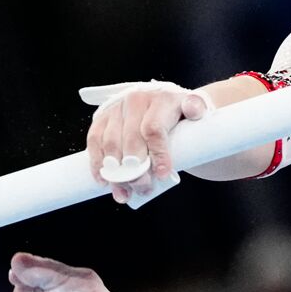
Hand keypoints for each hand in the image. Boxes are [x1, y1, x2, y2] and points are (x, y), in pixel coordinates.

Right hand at [80, 81, 212, 203]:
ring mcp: (117, 108)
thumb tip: (193, 111)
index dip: (157, 154)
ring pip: (110, 142)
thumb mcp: (195, 110)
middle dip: (135, 169)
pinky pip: (94, 140)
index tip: (162, 175)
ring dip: (115, 172)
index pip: (154, 129)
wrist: (165, 105)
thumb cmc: (181, 116)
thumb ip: (196, 109)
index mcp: (160, 99)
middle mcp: (135, 100)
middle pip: (131, 139)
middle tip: (144, 188)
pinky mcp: (102, 117)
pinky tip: (104, 181)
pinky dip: (96, 163)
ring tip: (124, 192)